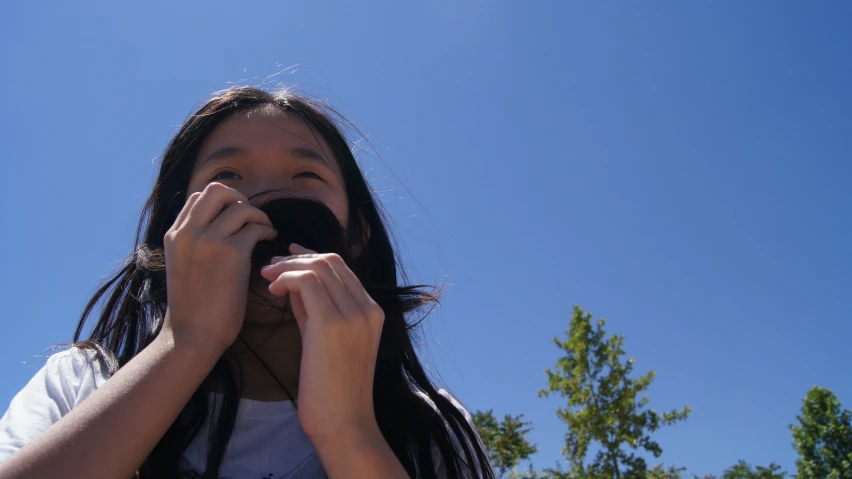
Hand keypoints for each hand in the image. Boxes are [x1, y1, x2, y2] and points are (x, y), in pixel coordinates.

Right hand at [161, 182, 277, 353]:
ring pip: (241, 207)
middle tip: (252, 218)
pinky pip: (256, 228)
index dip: (223, 201)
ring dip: (259, 216)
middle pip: (218, 190)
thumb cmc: (194, 306)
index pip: (199, 196)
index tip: (236, 216)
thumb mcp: (183, 265)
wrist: (193, 335)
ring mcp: (208, 240)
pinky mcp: (231, 253)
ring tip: (265, 229)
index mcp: (174, 234)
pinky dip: (268, 230)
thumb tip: (219, 222)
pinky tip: (271, 239)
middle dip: (240, 199)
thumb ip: (194, 241)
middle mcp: (188, 232)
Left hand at [259, 244, 384, 445]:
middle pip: (331, 260)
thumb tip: (292, 284)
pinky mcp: (332, 324)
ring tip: (267, 278)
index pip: (341, 267)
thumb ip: (314, 311)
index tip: (286, 258)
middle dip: (295, 258)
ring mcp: (353, 314)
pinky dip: (286, 278)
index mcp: (372, 312)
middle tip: (269, 268)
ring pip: (318, 266)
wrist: (344, 424)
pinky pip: (306, 282)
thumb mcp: (325, 341)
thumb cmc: (333, 391)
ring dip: (287, 266)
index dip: (310, 256)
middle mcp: (367, 308)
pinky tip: (273, 291)